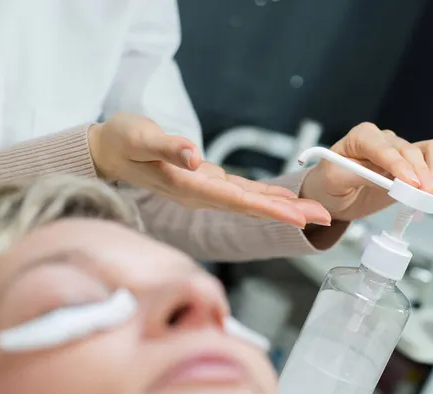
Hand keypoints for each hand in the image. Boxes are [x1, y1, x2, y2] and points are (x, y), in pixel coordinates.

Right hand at [88, 113, 330, 227]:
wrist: (108, 152)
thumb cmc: (121, 141)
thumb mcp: (139, 137)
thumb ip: (166, 147)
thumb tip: (193, 155)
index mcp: (189, 186)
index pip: (236, 201)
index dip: (270, 208)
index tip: (299, 216)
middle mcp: (202, 194)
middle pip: (251, 207)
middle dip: (288, 212)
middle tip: (324, 217)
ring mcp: (205, 191)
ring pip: (250, 202)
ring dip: (282, 206)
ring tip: (314, 211)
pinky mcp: (207, 182)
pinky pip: (242, 193)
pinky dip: (266, 196)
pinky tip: (284, 198)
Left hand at [300, 123, 432, 221]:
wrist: (334, 196)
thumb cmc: (330, 183)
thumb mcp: (334, 180)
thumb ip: (357, 176)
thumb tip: (384, 180)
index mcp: (361, 137)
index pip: (383, 148)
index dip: (398, 165)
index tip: (409, 183)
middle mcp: (385, 140)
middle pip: (410, 150)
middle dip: (420, 174)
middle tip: (425, 195)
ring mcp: (401, 151)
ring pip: (430, 149)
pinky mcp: (414, 166)